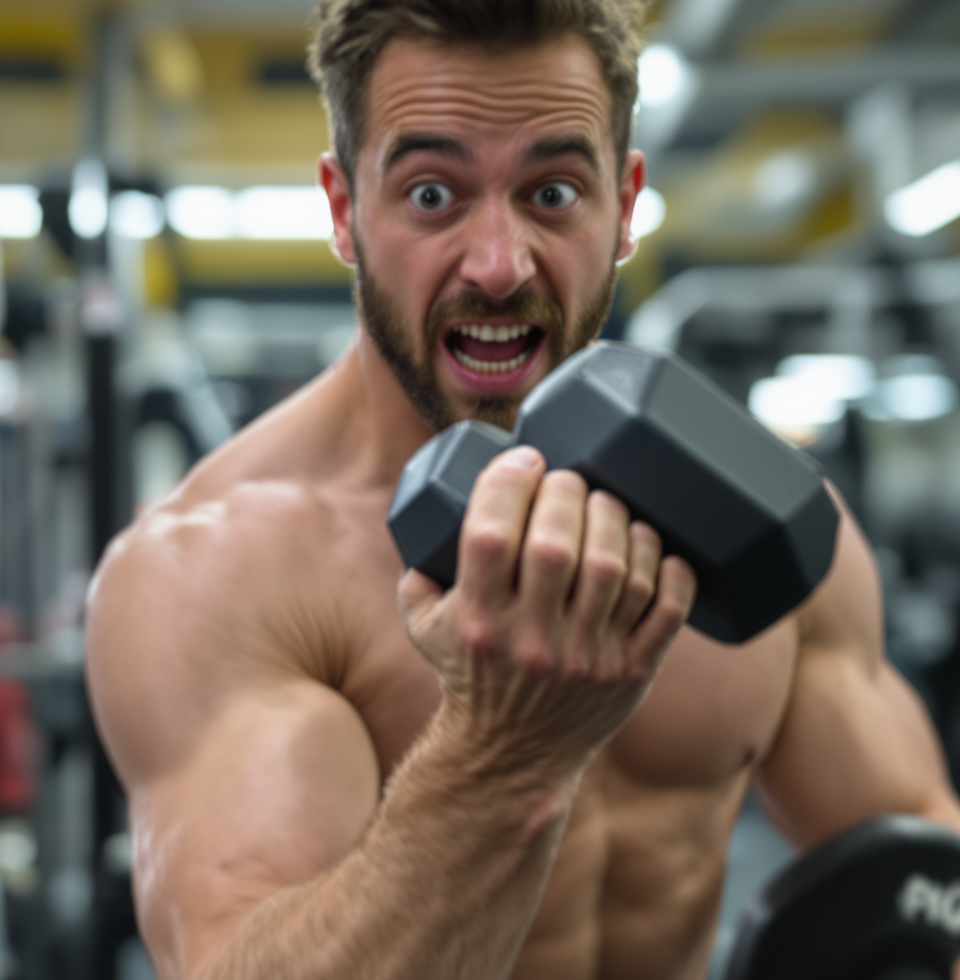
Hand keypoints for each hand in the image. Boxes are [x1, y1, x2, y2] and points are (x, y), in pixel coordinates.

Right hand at [398, 446, 696, 779]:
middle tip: (569, 482)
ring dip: (618, 521)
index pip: (491, 536)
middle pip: (559, 544)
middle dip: (567, 493)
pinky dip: (670, 570)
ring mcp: (588, 659)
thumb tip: (431, 500)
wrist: (511, 754)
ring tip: (608, 508)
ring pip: (617, 569)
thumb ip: (420, 566)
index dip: (509, 484)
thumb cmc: (470, 673)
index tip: (525, 460)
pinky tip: (656, 549)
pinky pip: (666, 611)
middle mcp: (533, 641)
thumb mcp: (423, 624)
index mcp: (480, 621)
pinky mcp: (633, 673)